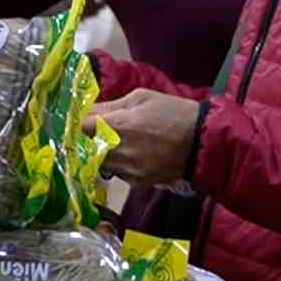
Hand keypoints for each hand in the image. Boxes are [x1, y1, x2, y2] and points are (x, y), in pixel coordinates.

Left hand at [85, 89, 200, 188]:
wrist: (202, 141)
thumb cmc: (172, 112)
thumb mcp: (141, 97)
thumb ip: (110, 106)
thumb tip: (87, 111)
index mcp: (117, 126)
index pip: (81, 128)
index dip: (78, 123)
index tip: (79, 120)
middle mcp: (118, 152)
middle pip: (87, 148)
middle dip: (88, 139)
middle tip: (96, 130)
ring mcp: (127, 170)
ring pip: (101, 163)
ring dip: (102, 152)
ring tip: (118, 141)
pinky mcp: (136, 183)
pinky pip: (117, 173)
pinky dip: (119, 164)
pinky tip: (132, 154)